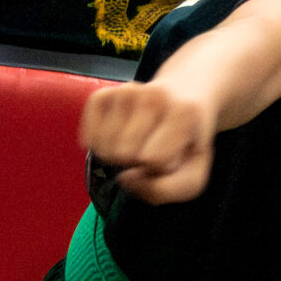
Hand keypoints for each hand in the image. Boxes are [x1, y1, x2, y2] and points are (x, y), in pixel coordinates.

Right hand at [79, 80, 218, 203]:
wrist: (183, 99)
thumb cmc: (186, 143)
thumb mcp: (192, 175)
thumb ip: (166, 190)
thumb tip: (124, 179)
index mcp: (184, 113)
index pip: (154, 161)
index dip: (160, 168)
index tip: (171, 154)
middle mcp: (154, 95)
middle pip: (123, 154)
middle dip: (135, 163)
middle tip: (151, 149)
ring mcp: (126, 91)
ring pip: (103, 147)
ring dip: (116, 155)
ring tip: (136, 142)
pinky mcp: (104, 93)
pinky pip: (88, 134)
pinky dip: (97, 145)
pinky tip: (115, 137)